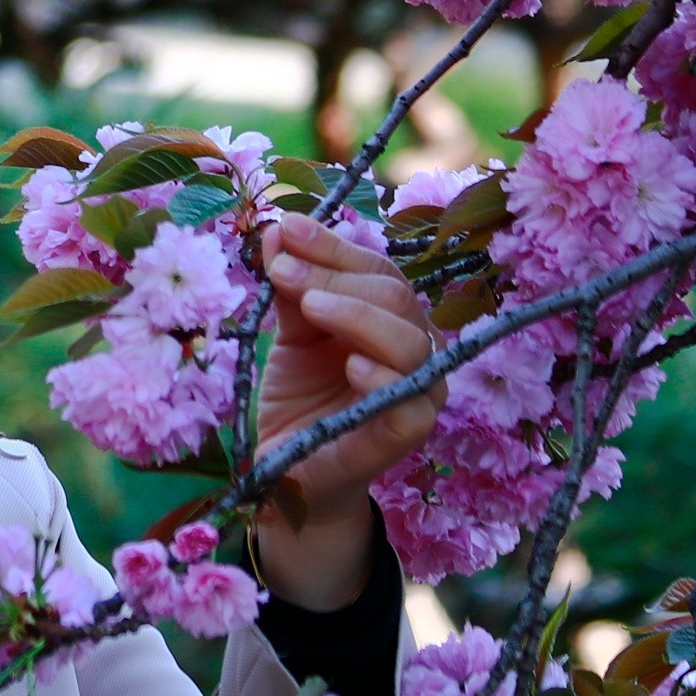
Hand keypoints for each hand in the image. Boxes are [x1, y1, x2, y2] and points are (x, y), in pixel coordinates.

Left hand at [246, 212, 441, 608]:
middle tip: (282, 268)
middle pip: (393, 296)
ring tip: (311, 304)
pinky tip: (350, 363)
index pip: (375, 269)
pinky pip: (411, 404)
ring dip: (357, 315)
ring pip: (409, 342)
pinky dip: (383, 378)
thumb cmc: (302, 396)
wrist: (289, 467)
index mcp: (390, 316)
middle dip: (334, 274)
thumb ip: (290, 287)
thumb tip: (278, 228)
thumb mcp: (291, 334)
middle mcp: (414, 348)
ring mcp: (417, 393)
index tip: (288, 227)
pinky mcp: (407, 436)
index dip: (334, 246)